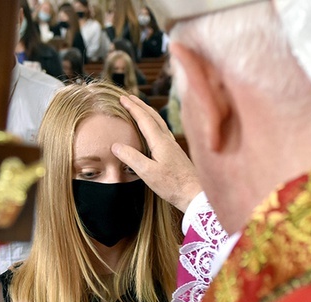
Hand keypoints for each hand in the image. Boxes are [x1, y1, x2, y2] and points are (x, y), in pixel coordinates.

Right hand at [112, 94, 200, 211]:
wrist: (195, 195)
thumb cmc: (172, 185)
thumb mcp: (147, 172)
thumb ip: (131, 157)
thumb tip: (115, 145)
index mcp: (160, 141)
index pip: (144, 119)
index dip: (132, 107)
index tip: (122, 98)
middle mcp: (168, 140)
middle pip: (153, 116)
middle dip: (140, 105)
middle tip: (129, 97)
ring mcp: (173, 146)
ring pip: (159, 123)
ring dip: (148, 112)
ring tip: (140, 108)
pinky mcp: (176, 153)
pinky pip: (163, 131)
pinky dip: (155, 123)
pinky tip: (155, 130)